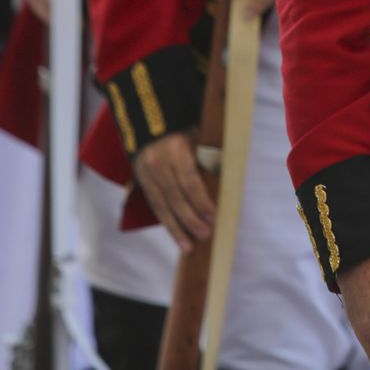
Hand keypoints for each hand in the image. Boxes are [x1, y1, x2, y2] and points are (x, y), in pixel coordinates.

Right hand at [131, 130, 212, 251]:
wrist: (149, 122)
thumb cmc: (184, 131)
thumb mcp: (199, 136)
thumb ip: (209, 156)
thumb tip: (227, 178)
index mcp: (175, 149)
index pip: (189, 180)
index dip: (201, 200)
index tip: (213, 216)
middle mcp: (158, 163)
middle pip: (175, 197)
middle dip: (190, 219)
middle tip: (205, 235)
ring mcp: (147, 174)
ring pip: (163, 206)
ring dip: (177, 228)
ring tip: (189, 246)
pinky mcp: (142, 183)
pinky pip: (156, 207)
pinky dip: (167, 223)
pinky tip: (177, 237)